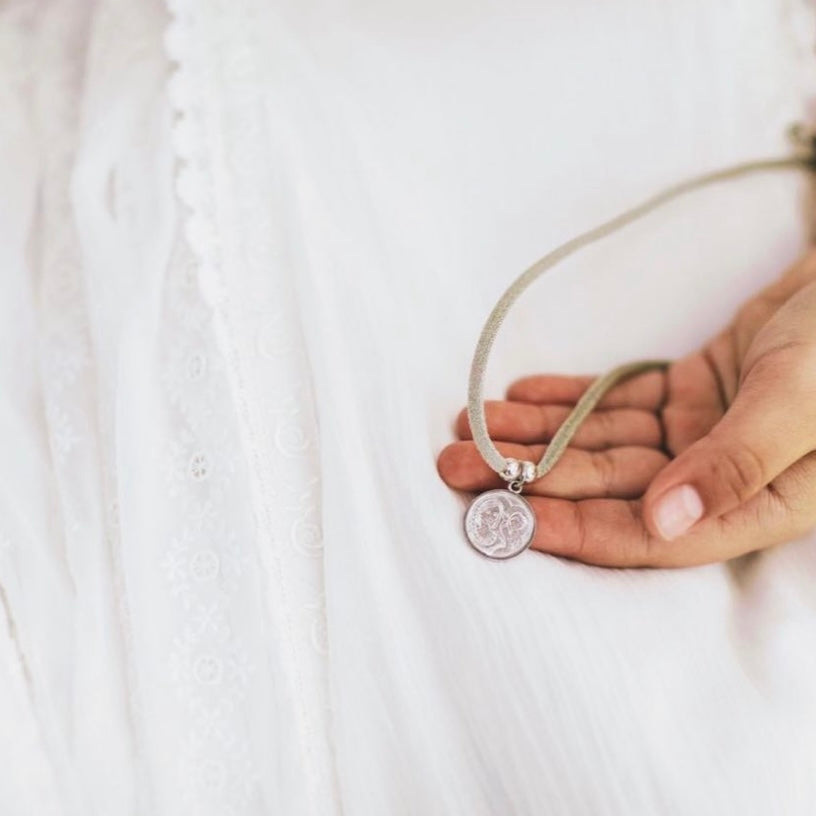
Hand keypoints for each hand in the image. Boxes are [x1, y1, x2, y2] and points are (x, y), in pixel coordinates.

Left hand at [438, 251, 815, 566]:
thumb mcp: (802, 398)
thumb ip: (738, 462)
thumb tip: (664, 522)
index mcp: (757, 502)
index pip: (653, 536)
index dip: (578, 530)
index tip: (508, 521)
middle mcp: (719, 477)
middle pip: (609, 488)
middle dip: (530, 478)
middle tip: (455, 467)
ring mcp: (700, 433)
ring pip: (601, 443)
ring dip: (535, 436)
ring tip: (468, 428)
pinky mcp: (687, 393)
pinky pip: (615, 403)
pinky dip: (565, 400)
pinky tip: (516, 398)